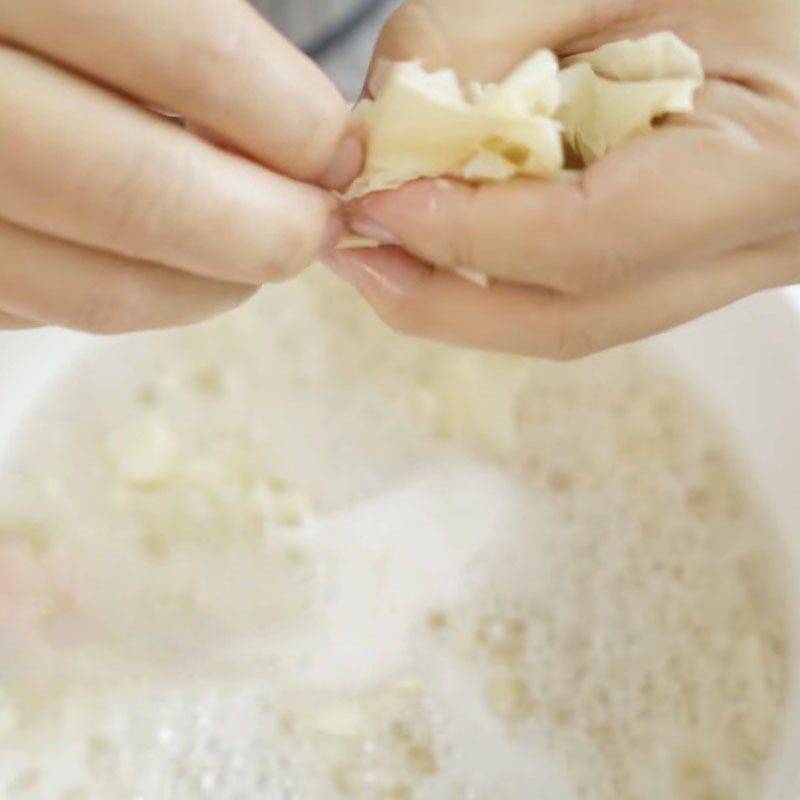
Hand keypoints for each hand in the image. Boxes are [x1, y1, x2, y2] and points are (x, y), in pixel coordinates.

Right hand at [0, 0, 360, 331]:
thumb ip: (192, 27)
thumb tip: (314, 130)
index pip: (193, 54)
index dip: (295, 121)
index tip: (341, 148)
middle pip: (142, 196)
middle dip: (269, 228)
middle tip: (319, 224)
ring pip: (95, 288)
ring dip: (210, 285)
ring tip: (261, 250)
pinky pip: (46, 308)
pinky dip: (134, 295)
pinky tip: (167, 258)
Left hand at [335, 0, 799, 357]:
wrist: (791, 23)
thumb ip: (488, 33)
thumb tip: (383, 120)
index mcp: (765, 166)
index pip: (589, 239)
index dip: (464, 233)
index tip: (373, 205)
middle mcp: (750, 249)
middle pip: (565, 321)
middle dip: (437, 298)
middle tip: (350, 253)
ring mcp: (719, 271)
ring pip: (562, 323)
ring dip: (455, 295)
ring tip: (380, 246)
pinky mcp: (683, 269)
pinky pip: (572, 296)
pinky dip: (494, 275)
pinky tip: (443, 236)